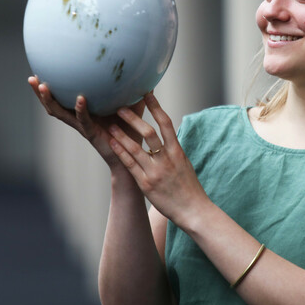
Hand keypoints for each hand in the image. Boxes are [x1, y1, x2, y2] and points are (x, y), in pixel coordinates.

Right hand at [27, 76, 144, 168]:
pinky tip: (80, 99)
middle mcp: (80, 119)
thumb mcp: (133, 105)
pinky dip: (80, 110)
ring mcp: (84, 127)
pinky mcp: (93, 134)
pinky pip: (83, 121)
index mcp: (85, 111)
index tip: (41, 70)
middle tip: (32, 78)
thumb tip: (146, 68)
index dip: (51, 87)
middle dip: (40, 93)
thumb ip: (135, 89)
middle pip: (54, 105)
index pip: (63, 97)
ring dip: (50, 100)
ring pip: (61, 113)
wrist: (135, 155)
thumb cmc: (132, 130)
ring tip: (43, 86)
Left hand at [107, 92, 209, 225]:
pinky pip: (131, 165)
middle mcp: (166, 159)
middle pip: (149, 133)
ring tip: (111, 124)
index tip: (147, 94)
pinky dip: (121, 152)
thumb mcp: (185, 164)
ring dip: (122, 134)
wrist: (194, 210)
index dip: (156, 107)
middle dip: (134, 118)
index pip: (166, 123)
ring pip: (136, 148)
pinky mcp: (146, 184)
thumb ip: (174, 151)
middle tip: (121, 106)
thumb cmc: (190, 188)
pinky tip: (112, 143)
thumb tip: (168, 137)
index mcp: (178, 152)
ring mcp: (156, 172)